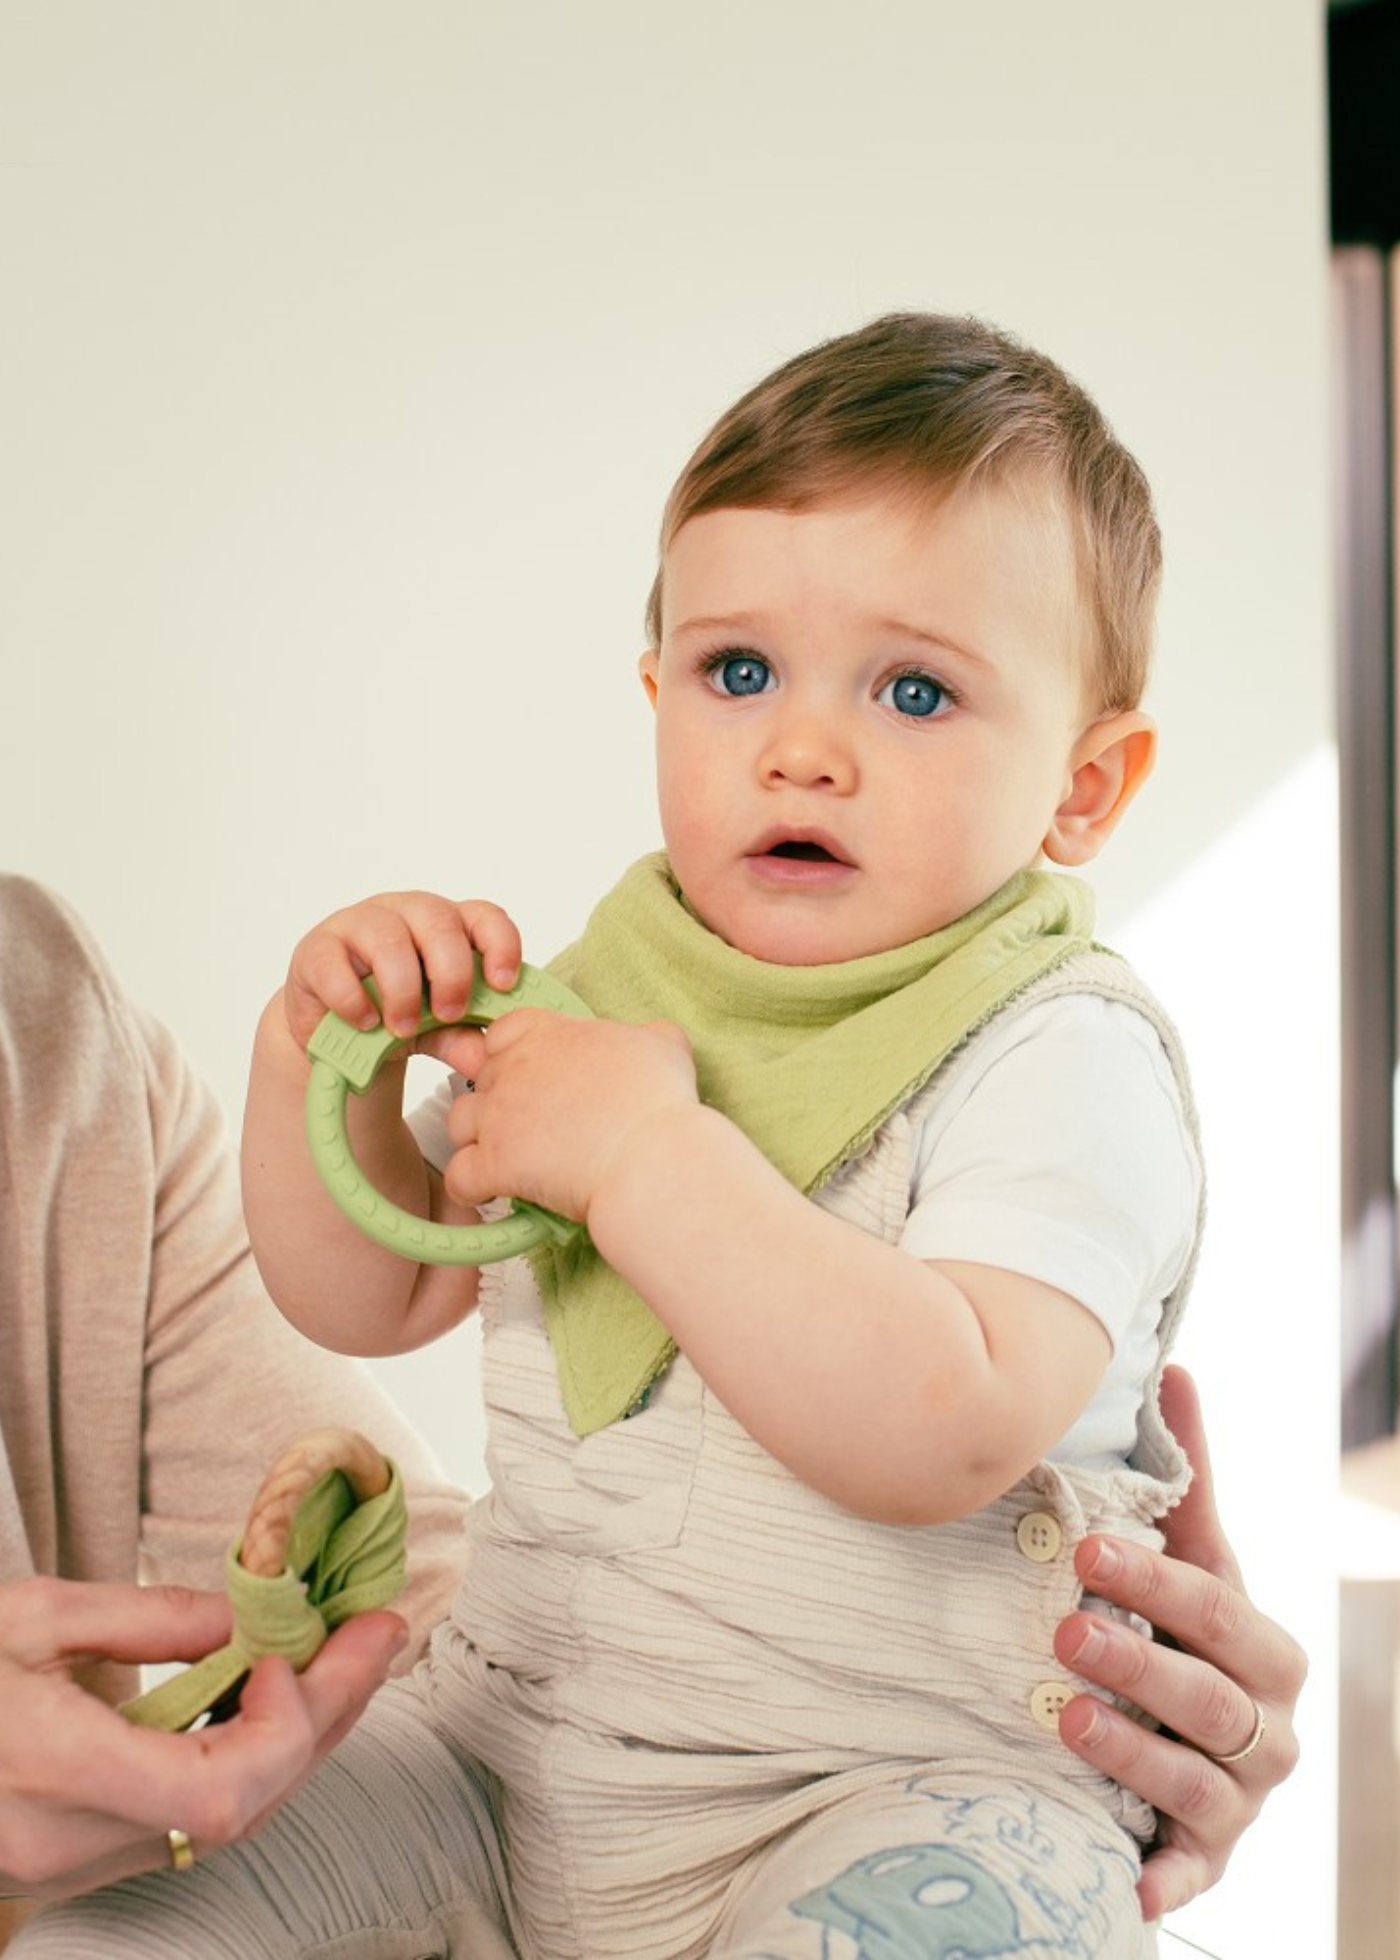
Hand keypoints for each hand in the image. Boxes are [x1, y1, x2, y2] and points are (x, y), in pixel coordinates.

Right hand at [0, 1577, 405, 1900]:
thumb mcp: (26, 1615)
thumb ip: (142, 1617)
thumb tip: (241, 1618)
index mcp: (54, 1770)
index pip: (216, 1792)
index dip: (283, 1728)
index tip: (292, 1650)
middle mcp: (71, 1840)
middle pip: (243, 1809)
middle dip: (328, 1716)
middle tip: (379, 1633)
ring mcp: (74, 1864)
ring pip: (229, 1822)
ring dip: (303, 1737)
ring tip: (348, 1656)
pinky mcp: (81, 1861)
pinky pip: (195, 1822)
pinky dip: (253, 1757)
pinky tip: (280, 1698)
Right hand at [282, 892, 522, 1050]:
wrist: (336, 1032)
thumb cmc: (394, 1013)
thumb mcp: (437, 1030)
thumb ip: (462, 1039)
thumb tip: (490, 1059)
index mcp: (449, 927)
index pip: (484, 917)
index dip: (500, 945)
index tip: (502, 983)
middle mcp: (408, 914)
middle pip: (439, 921)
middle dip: (450, 972)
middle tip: (449, 1014)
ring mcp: (360, 924)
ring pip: (387, 937)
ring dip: (401, 989)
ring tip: (403, 1029)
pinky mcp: (318, 948)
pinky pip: (333, 962)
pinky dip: (352, 998)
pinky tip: (364, 1021)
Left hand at [442, 1010, 698, 1222]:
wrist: (649, 1156)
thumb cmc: (658, 1102)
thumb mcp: (663, 1045)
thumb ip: (649, 1034)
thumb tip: (653, 1037)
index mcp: (549, 1034)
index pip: (505, 1031)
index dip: (513, 1054)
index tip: (534, 1077)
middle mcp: (515, 1069)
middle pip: (481, 1078)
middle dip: (501, 1101)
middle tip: (534, 1127)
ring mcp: (499, 1116)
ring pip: (459, 1121)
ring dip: (476, 1139)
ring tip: (508, 1158)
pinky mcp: (494, 1163)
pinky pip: (458, 1175)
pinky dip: (471, 1187)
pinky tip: (495, 1193)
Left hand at [1052, 1365, 1305, 1920]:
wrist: (1195, 1747)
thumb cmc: (1185, 1636)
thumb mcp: (1193, 1562)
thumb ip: (1186, 1478)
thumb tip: (1176, 1367)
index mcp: (1265, 1649)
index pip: (1215, 1607)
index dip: (1155, 1578)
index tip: (1086, 1545)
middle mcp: (1265, 1729)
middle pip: (1208, 1695)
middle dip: (1139, 1662)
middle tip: (1063, 1628)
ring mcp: (1239, 1801)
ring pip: (1195, 1779)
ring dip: (1133, 1754)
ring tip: (1065, 1717)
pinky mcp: (1207, 1860)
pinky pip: (1189, 1877)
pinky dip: (1162, 1881)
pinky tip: (1126, 1883)